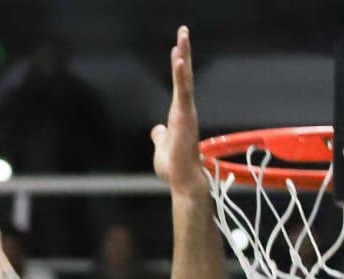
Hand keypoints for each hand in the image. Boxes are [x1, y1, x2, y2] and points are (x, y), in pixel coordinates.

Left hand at [151, 27, 205, 195]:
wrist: (183, 181)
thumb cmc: (174, 168)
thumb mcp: (161, 148)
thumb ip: (160, 136)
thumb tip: (157, 130)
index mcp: (179, 115)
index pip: (179, 86)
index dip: (179, 67)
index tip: (177, 49)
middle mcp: (185, 110)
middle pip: (185, 76)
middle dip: (184, 52)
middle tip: (183, 30)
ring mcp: (186, 112)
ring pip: (185, 79)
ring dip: (184, 56)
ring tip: (182, 35)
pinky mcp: (184, 117)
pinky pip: (183, 92)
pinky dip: (181, 75)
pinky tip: (178, 59)